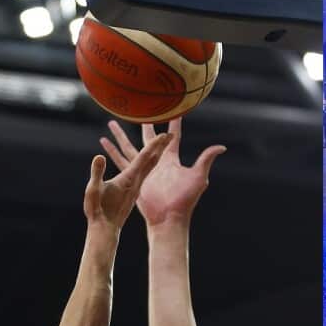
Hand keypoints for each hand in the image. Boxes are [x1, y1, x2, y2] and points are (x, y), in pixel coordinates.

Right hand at [84, 130, 172, 228]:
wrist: (105, 230)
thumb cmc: (98, 211)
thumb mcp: (93, 190)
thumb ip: (97, 173)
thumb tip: (99, 156)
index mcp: (130, 178)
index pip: (145, 157)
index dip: (155, 145)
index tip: (165, 134)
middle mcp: (137, 181)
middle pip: (151, 159)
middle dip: (160, 146)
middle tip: (170, 133)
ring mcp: (136, 185)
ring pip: (148, 164)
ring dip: (153, 152)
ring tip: (158, 140)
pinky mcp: (133, 189)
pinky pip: (140, 171)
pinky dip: (144, 161)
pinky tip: (143, 159)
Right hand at [100, 118, 223, 225]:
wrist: (168, 218)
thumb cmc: (185, 200)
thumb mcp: (198, 177)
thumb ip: (205, 160)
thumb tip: (222, 147)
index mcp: (171, 159)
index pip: (172, 136)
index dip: (172, 122)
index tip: (172, 107)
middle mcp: (156, 162)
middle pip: (147, 138)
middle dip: (144, 123)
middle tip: (139, 108)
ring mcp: (143, 169)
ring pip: (129, 147)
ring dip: (120, 135)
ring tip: (111, 122)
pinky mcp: (132, 177)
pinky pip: (120, 161)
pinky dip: (112, 151)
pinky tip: (103, 142)